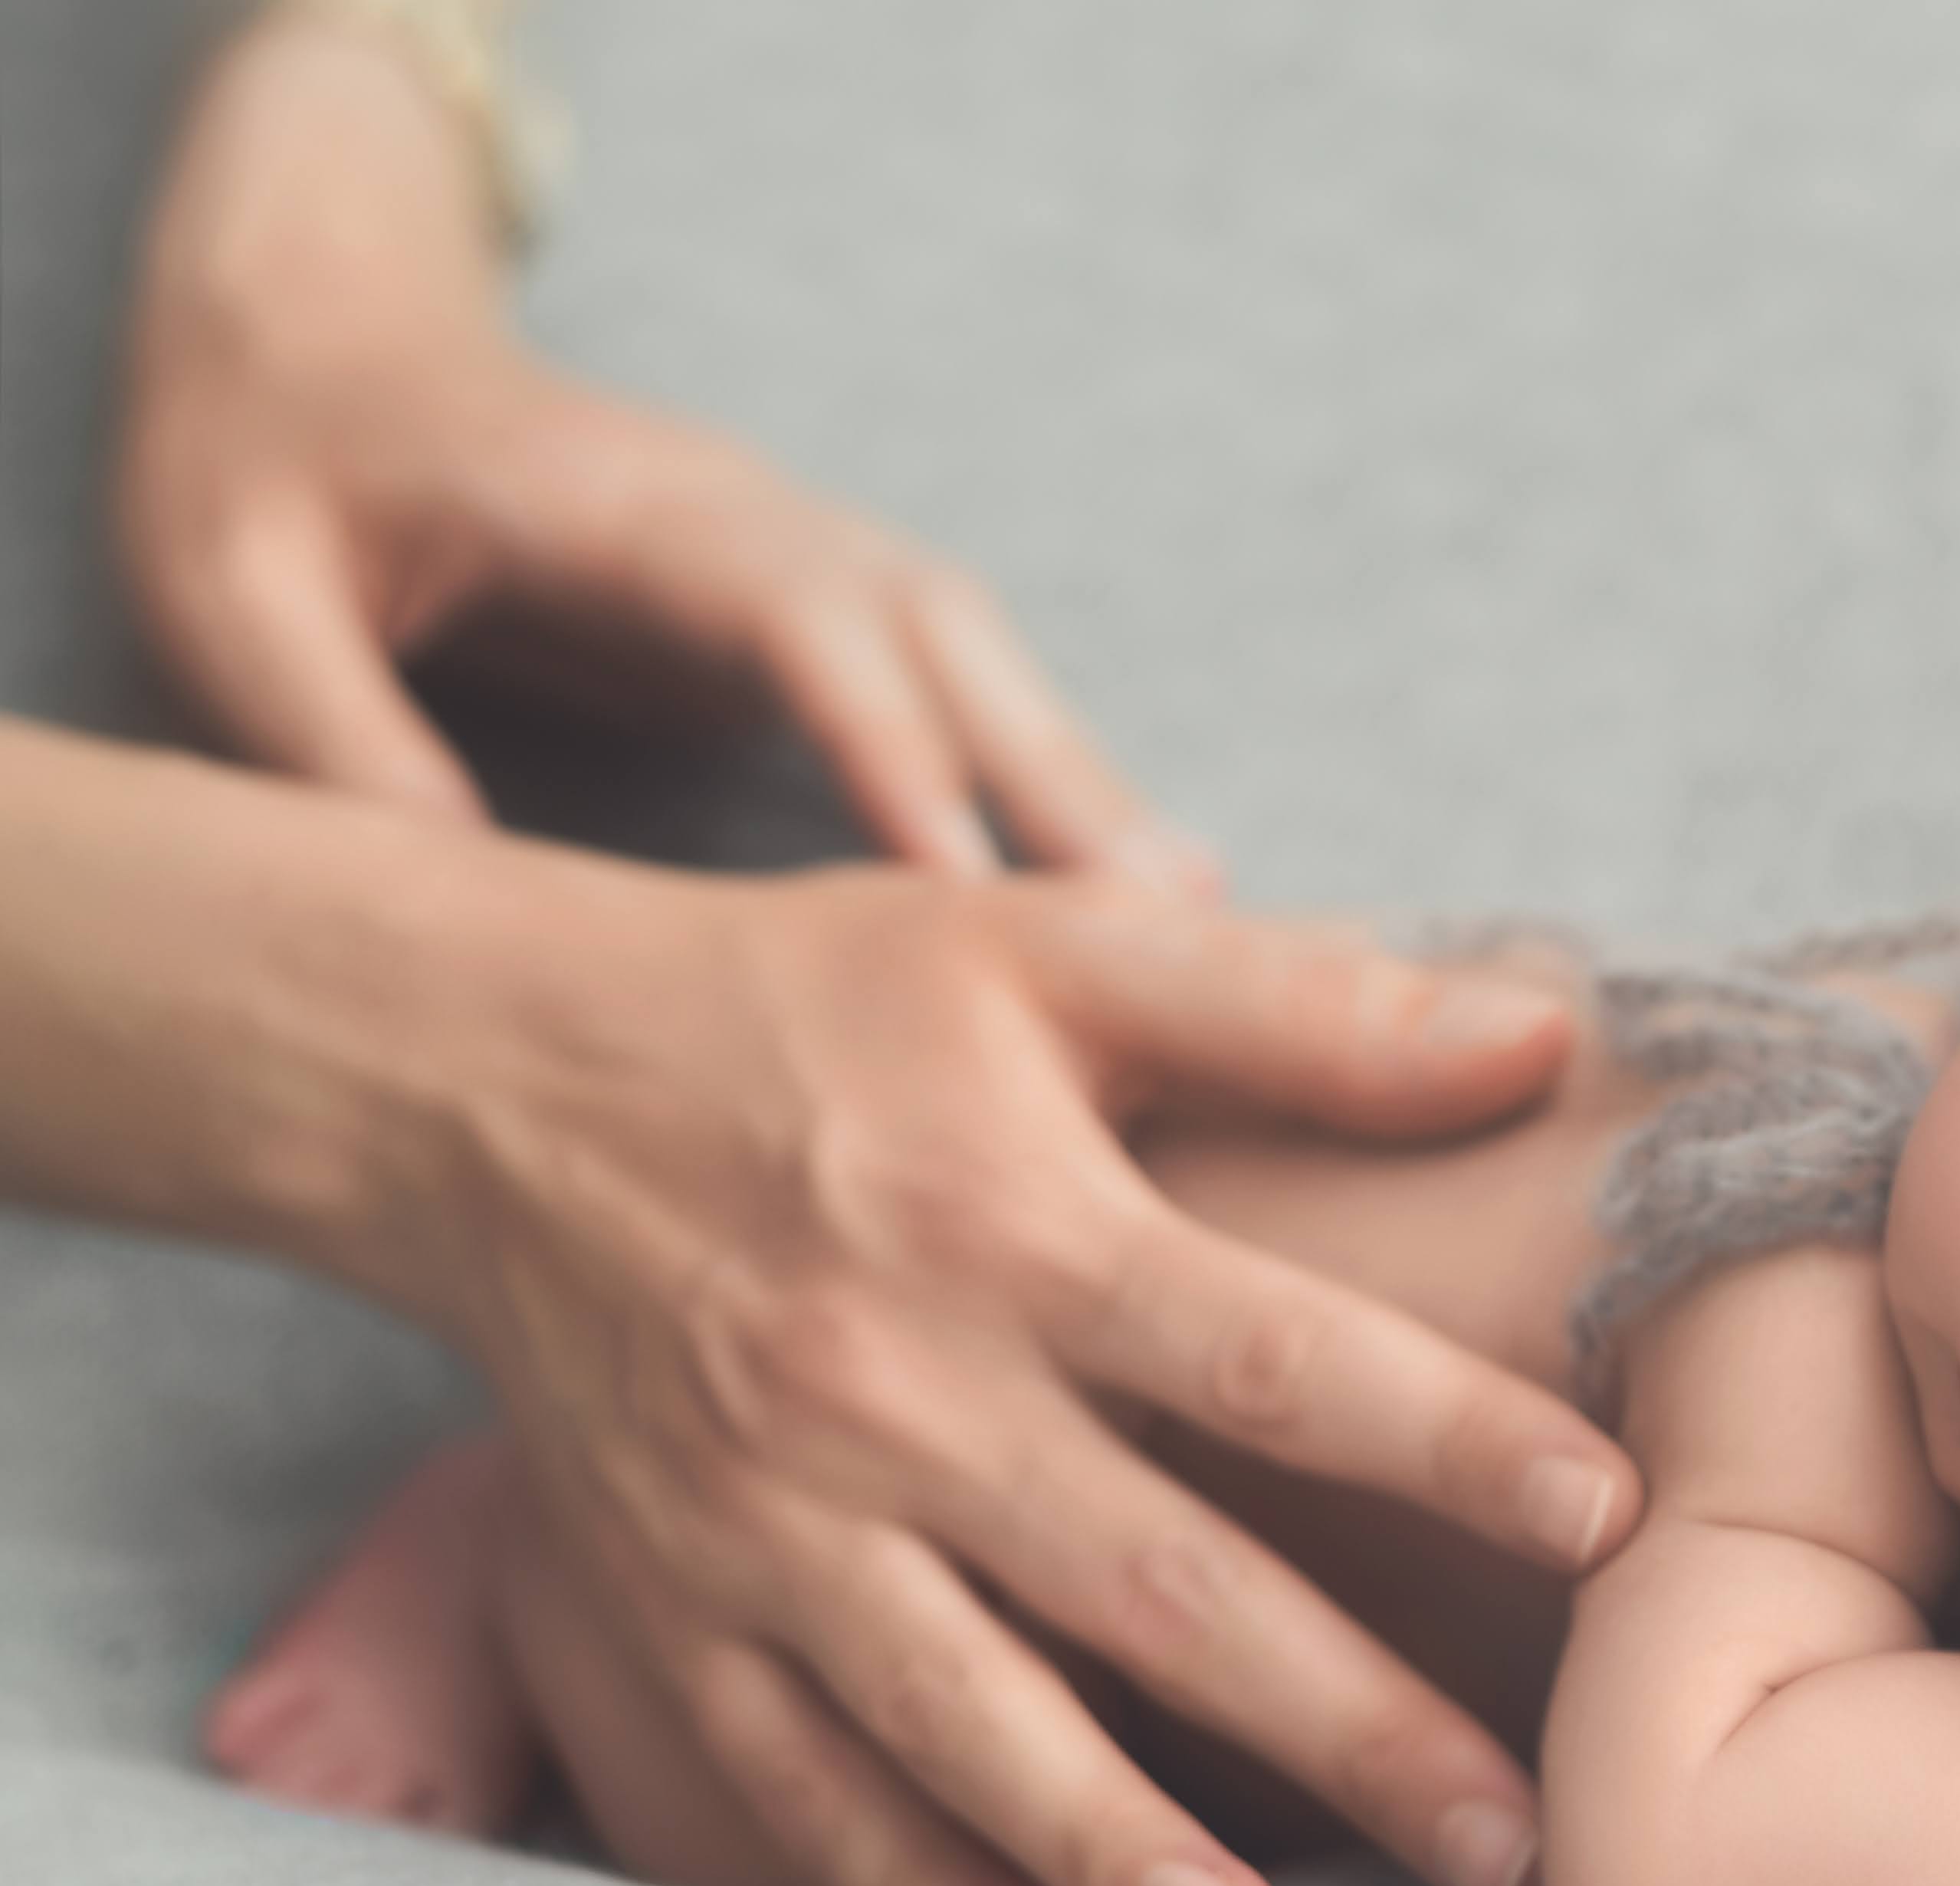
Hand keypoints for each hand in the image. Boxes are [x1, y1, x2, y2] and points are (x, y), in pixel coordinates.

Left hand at [118, 12, 1194, 882]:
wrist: (311, 339)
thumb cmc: (265, 463)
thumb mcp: (222, 588)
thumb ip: (326, 737)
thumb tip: (462, 923)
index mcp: (611, 504)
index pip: (791, 612)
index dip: (890, 741)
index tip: (967, 887)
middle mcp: (739, 514)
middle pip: (938, 627)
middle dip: (1057, 771)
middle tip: (1169, 927)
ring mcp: (786, 550)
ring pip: (974, 653)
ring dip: (1080, 779)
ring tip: (1194, 924)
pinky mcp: (802, 603)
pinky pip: (952, 683)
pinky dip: (1041, 773)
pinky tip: (1120, 887)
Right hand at [396, 850, 1644, 1885]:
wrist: (484, 1077)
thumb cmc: (814, 1003)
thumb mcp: (1049, 949)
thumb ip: (1301, 1007)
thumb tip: (1544, 1036)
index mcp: (1010, 1227)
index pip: (1265, 1358)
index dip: (1445, 1439)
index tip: (1610, 1521)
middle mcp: (893, 1392)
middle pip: (1156, 1589)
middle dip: (1349, 1731)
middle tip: (1517, 1854)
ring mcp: (765, 1520)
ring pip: (968, 1720)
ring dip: (1119, 1848)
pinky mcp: (665, 1599)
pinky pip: (787, 1773)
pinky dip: (899, 1875)